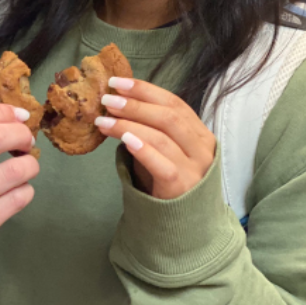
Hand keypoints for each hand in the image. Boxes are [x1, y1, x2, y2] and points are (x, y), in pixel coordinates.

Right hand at [0, 103, 38, 287]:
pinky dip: (26, 190)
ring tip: (27, 166)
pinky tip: (19, 191)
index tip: (18, 115)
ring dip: (30, 164)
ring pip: (12, 171)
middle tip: (26, 141)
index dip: (0, 111)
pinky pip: (16, 200)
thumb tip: (0, 120)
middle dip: (20, 133)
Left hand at [94, 77, 214, 199]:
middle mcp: (202, 148)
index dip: (145, 90)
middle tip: (108, 100)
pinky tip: (124, 140)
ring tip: (103, 121)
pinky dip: (143, 148)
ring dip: (129, 125)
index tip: (117, 82)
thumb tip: (117, 99)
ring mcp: (195, 169)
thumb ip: (150, 125)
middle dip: (135, 104)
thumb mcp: (165, 147)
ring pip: (161, 137)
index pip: (174, 102)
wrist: (183, 221)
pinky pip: (162, 164)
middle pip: (168, 117)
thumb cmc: (168, 176)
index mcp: (200, 132)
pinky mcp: (182, 188)